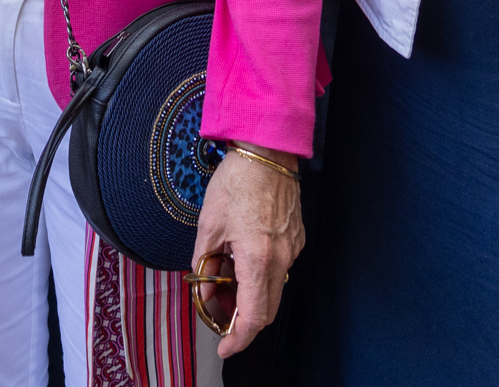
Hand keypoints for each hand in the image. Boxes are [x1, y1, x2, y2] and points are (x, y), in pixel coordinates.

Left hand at [189, 144, 303, 355]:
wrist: (267, 151)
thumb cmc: (236, 182)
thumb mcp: (209, 224)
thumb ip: (204, 262)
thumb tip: (203, 289)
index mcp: (258, 258)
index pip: (254, 315)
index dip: (239, 338)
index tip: (225, 347)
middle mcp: (282, 258)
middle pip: (267, 309)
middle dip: (242, 320)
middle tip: (218, 316)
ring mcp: (293, 248)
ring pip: (273, 289)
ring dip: (251, 296)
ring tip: (224, 284)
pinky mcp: (296, 238)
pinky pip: (279, 268)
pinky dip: (260, 276)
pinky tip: (240, 262)